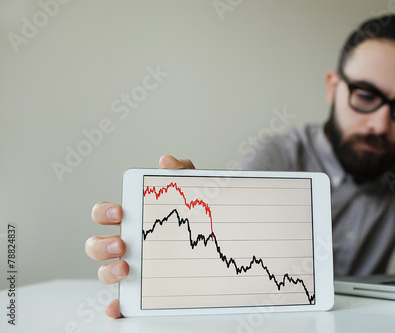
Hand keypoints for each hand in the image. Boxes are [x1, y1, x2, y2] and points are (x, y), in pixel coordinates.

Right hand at [84, 155, 194, 317]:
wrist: (219, 238)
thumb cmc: (195, 213)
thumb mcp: (193, 190)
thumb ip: (182, 172)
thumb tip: (166, 162)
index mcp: (132, 220)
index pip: (105, 214)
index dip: (104, 212)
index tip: (120, 213)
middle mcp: (126, 244)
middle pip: (97, 245)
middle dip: (102, 244)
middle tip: (123, 243)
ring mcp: (131, 267)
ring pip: (105, 272)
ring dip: (107, 271)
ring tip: (125, 268)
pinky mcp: (141, 290)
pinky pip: (122, 301)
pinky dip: (116, 306)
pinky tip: (119, 306)